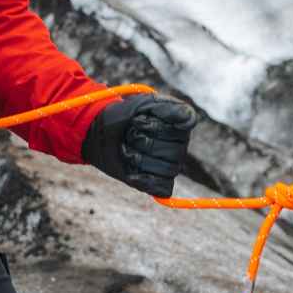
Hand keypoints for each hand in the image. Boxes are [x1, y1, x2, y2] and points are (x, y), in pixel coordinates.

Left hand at [82, 94, 196, 196]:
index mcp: (181, 123)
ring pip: (167, 169)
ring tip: (126, 150)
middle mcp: (180, 145)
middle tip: (128, 135)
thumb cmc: (124, 116)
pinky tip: (131, 172)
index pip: (184, 126)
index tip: (136, 120)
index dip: (155, 125)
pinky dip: (144, 181)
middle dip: (143, 142)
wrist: (101, 135)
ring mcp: (171, 164)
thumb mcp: (142, 104)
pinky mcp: (159, 182)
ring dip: (139, 159)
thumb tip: (190, 120)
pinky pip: (162, 187)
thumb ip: (167, 108)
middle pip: (174, 151)